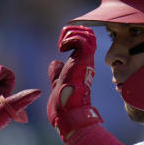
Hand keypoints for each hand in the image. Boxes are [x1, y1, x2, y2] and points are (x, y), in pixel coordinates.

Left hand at [47, 25, 103, 141]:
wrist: (68, 112)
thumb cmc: (64, 103)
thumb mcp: (59, 82)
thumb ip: (58, 72)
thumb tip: (55, 62)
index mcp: (82, 63)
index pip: (85, 39)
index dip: (73, 35)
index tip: (61, 45)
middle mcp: (87, 60)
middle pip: (88, 32)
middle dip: (72, 31)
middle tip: (61, 44)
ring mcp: (86, 60)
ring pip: (87, 33)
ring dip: (71, 34)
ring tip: (62, 45)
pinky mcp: (83, 61)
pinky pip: (81, 40)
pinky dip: (70, 39)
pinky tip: (62, 49)